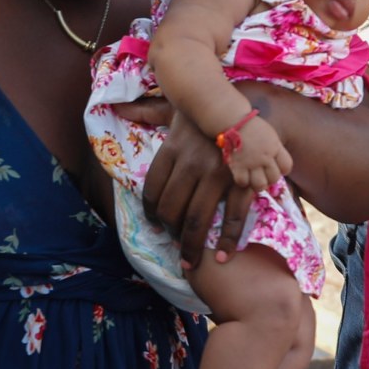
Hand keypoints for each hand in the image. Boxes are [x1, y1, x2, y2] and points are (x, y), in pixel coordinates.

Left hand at [123, 97, 252, 267]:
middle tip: (174, 243)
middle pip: (171, 209)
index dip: (150, 212)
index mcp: (173, 147)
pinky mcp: (242, 181)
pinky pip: (233, 217)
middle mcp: (192, 163)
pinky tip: (222, 257)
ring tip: (190, 262)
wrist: (250, 107)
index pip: (152, 188)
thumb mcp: (175, 108)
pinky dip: (227, 241)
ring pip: (196, 219)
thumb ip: (147, 112)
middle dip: (170, 232)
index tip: (154, 224)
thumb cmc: (208, 112)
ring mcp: (217, 174)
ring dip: (191, 246)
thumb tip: (118, 106)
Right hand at [222, 113, 291, 192]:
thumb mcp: (270, 135)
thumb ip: (275, 148)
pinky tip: (241, 175)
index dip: (283, 169)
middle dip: (269, 178)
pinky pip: (243, 182)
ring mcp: (252, 162)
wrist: (234, 120)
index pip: (287, 166)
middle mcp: (265, 157)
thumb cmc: (252, 127)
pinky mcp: (238, 166)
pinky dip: (243, 181)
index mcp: (275, 147)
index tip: (276, 167)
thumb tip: (276, 163)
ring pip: (260, 185)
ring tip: (253, 178)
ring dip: (257, 184)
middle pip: (274, 178)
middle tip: (262, 174)